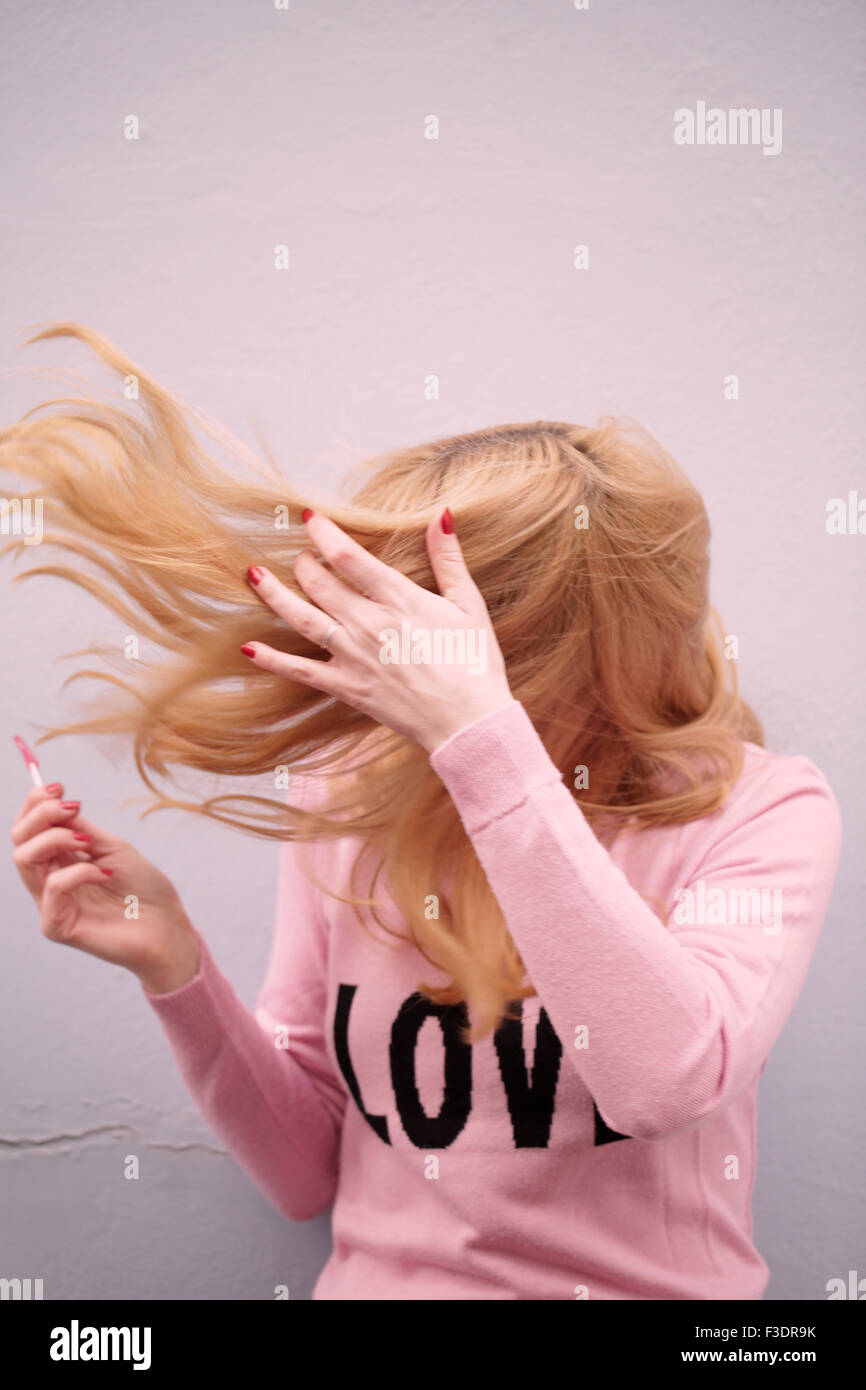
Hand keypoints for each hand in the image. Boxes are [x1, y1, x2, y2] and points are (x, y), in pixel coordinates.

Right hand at [11, 783, 200, 993]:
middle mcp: (49, 881)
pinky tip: (103, 873)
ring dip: (56, 838)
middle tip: (72, 807)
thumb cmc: (144, 889)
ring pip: (24, 859)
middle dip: (40, 814)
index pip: (29, 830)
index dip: (35, 804)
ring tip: (88, 843)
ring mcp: (50, 905)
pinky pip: (51, 887)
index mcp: (60, 861)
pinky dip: (78, 871)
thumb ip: (80, 830)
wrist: (167, 926)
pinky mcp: (57, 926)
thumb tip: (56, 805)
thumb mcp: (112, 848)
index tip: (58, 786)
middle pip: (19, 840)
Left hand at [241, 507, 515, 753]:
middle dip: (304, 562)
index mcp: (399, 599)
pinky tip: (247, 647)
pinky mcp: (346, 687)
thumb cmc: (475, 664)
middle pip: (320, 583)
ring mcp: (353, 657)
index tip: (310, 517)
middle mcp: (368, 624)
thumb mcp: (468, 605)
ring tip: (254, 575)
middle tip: (300, 554)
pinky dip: (272, 659)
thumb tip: (441, 514)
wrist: (468, 723)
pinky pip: (299, 671)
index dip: (325, 533)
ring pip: (302, 618)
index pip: (349, 557)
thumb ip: (449, 559)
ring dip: (274, 594)